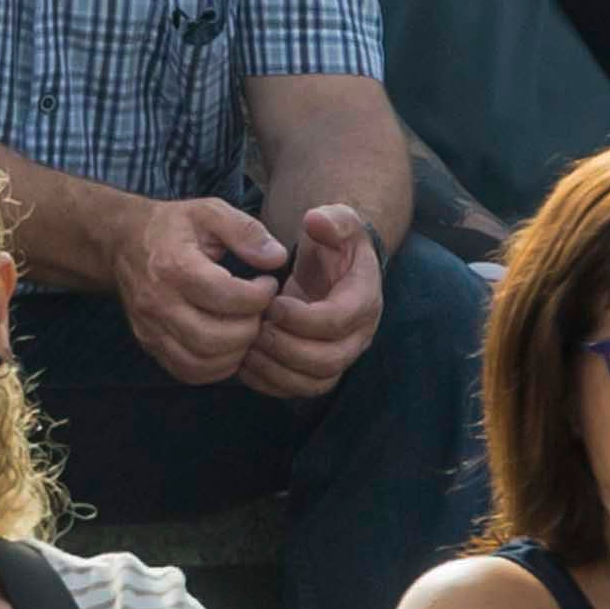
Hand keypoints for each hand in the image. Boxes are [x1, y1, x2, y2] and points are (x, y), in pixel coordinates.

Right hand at [105, 195, 286, 385]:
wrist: (123, 243)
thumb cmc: (172, 227)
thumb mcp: (210, 211)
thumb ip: (246, 231)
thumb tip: (276, 258)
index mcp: (174, 266)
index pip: (226, 296)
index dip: (260, 296)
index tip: (268, 284)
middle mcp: (158, 302)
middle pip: (213, 338)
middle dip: (250, 330)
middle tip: (260, 312)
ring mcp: (150, 328)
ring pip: (201, 362)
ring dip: (236, 352)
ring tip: (246, 327)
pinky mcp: (150, 344)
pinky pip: (189, 372)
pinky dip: (217, 367)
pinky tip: (229, 344)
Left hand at [239, 201, 383, 398]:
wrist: (336, 268)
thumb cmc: (335, 242)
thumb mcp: (339, 221)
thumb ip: (332, 219)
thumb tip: (316, 221)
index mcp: (363, 300)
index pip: (337, 322)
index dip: (302, 318)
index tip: (271, 303)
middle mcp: (358, 336)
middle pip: (328, 361)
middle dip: (285, 348)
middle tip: (254, 328)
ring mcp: (340, 356)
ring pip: (313, 382)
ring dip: (275, 369)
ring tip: (247, 345)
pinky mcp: (319, 370)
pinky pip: (297, 389)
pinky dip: (269, 382)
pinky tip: (245, 361)